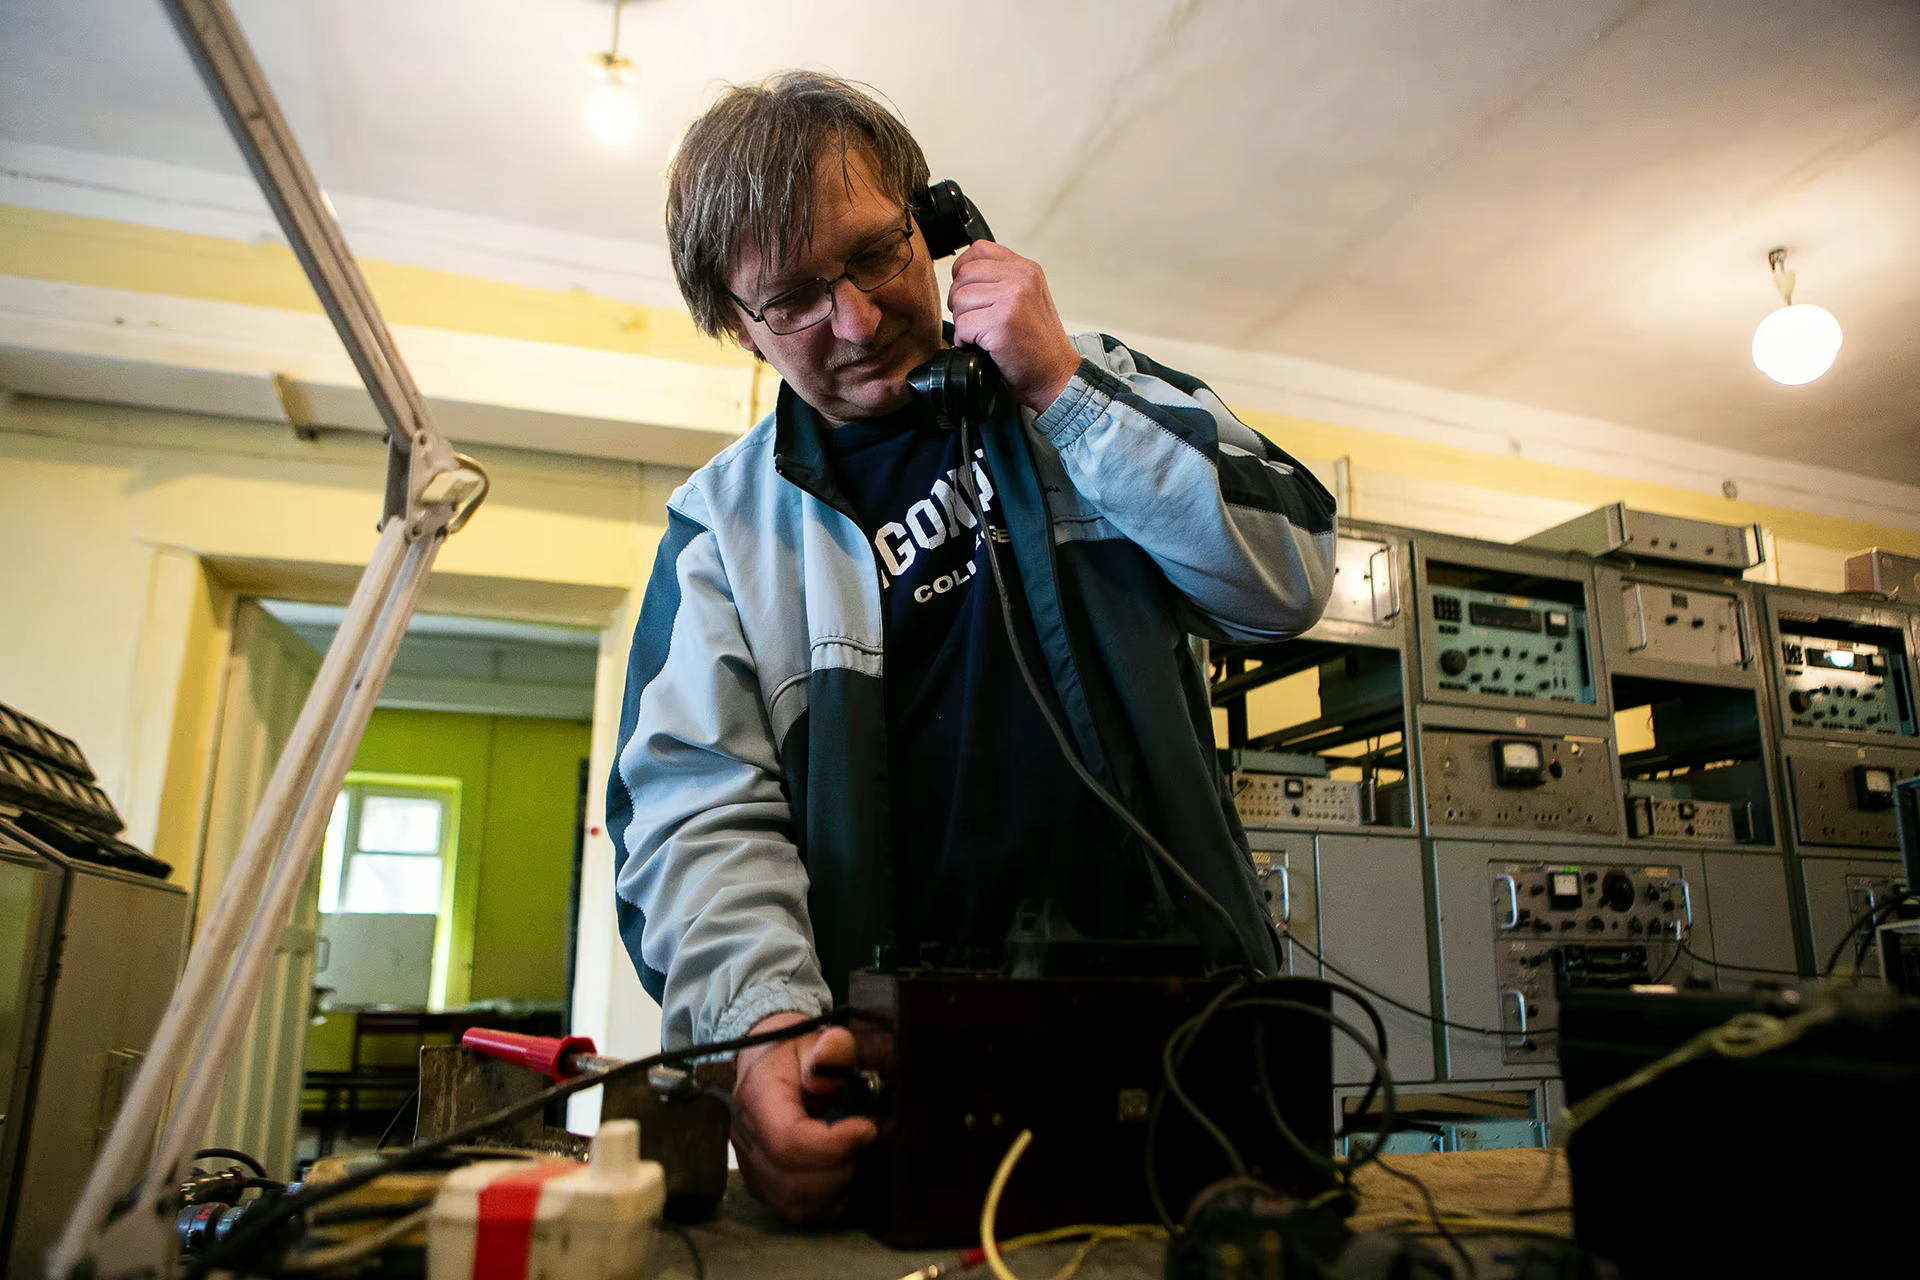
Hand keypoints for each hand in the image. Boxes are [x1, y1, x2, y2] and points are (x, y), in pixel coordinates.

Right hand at [732, 1011, 877, 1222]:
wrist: (765, 1061)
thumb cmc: (793, 1051)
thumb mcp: (815, 1037)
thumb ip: (831, 1046)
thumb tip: (834, 1057)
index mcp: (756, 1097)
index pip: (789, 1141)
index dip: (834, 1144)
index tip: (867, 1128)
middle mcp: (744, 1138)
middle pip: (792, 1182)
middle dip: (840, 1167)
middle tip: (862, 1140)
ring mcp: (749, 1166)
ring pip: (794, 1202)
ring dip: (834, 1185)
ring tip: (850, 1153)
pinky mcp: (760, 1183)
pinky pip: (793, 1210)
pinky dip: (823, 1198)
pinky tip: (837, 1169)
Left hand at [947, 240, 1082, 413]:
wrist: (1056, 377)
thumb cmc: (1039, 347)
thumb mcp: (1028, 300)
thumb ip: (1003, 281)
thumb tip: (963, 276)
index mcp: (1027, 270)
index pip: (979, 250)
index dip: (964, 272)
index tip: (971, 294)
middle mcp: (1022, 278)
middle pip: (964, 276)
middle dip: (961, 302)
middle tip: (976, 322)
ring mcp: (1012, 298)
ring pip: (959, 300)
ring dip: (963, 323)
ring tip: (982, 336)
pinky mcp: (1002, 322)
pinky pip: (962, 326)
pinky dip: (965, 342)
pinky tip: (982, 348)